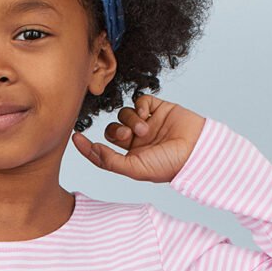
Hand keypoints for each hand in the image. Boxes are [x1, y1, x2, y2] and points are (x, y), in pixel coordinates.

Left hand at [72, 94, 205, 182]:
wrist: (197, 150)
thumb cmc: (168, 165)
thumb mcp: (135, 169)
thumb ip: (111, 161)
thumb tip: (92, 150)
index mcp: (130, 157)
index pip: (102, 150)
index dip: (88, 145)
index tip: (74, 137)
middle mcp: (136, 140)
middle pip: (112, 130)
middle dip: (116, 131)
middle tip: (127, 135)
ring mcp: (147, 123)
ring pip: (124, 114)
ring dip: (131, 120)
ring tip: (145, 129)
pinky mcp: (158, 108)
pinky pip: (140, 101)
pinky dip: (140, 106)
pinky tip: (149, 115)